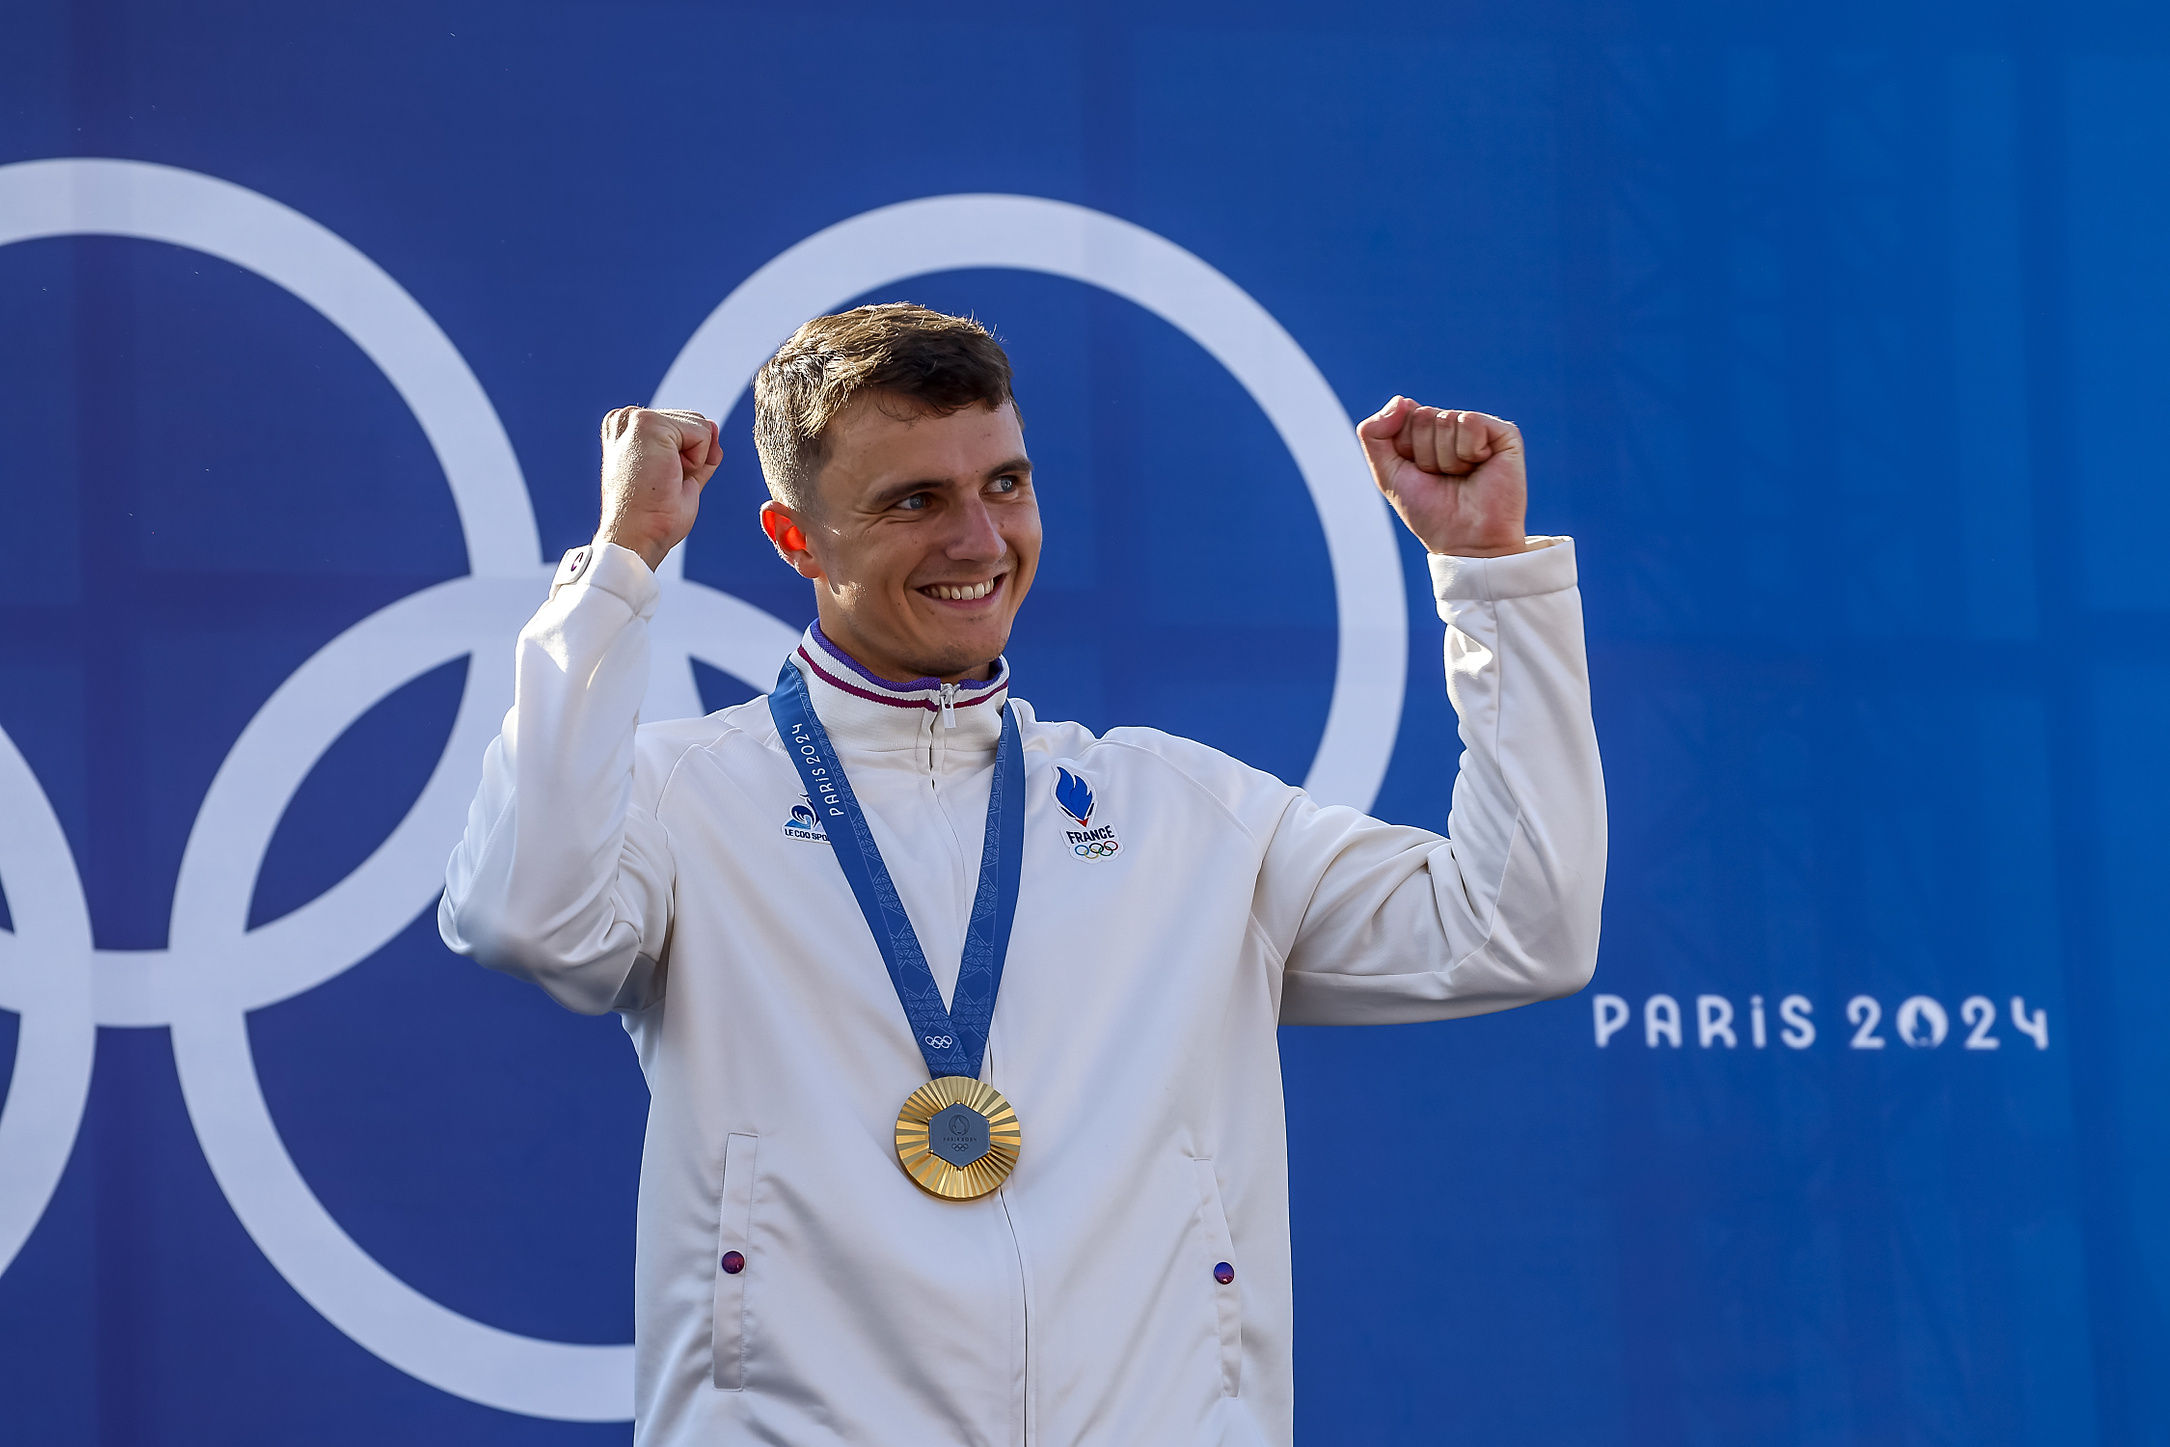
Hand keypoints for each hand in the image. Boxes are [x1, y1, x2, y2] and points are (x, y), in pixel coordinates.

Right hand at [595, 407, 721, 569]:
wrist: (637, 537)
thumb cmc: (652, 516)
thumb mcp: (682, 475)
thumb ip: (697, 450)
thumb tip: (714, 427)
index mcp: (628, 429)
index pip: (684, 426)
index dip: (689, 457)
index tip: (663, 480)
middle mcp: (627, 418)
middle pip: (694, 422)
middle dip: (692, 456)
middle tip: (665, 482)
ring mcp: (635, 418)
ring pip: (700, 426)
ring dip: (694, 460)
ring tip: (664, 479)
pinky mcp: (649, 424)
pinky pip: (703, 434)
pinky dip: (697, 461)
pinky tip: (669, 475)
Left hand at [1357, 398, 1527, 556]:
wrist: (1465, 540)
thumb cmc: (1430, 512)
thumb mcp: (1387, 475)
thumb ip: (1373, 434)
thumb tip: (1401, 400)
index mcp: (1426, 434)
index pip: (1402, 416)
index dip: (1405, 450)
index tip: (1420, 475)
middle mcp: (1452, 428)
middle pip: (1421, 417)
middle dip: (1425, 454)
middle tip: (1443, 479)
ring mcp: (1478, 429)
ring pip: (1444, 419)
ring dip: (1446, 458)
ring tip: (1462, 476)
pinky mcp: (1503, 433)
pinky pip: (1469, 421)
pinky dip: (1467, 451)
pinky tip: (1479, 466)